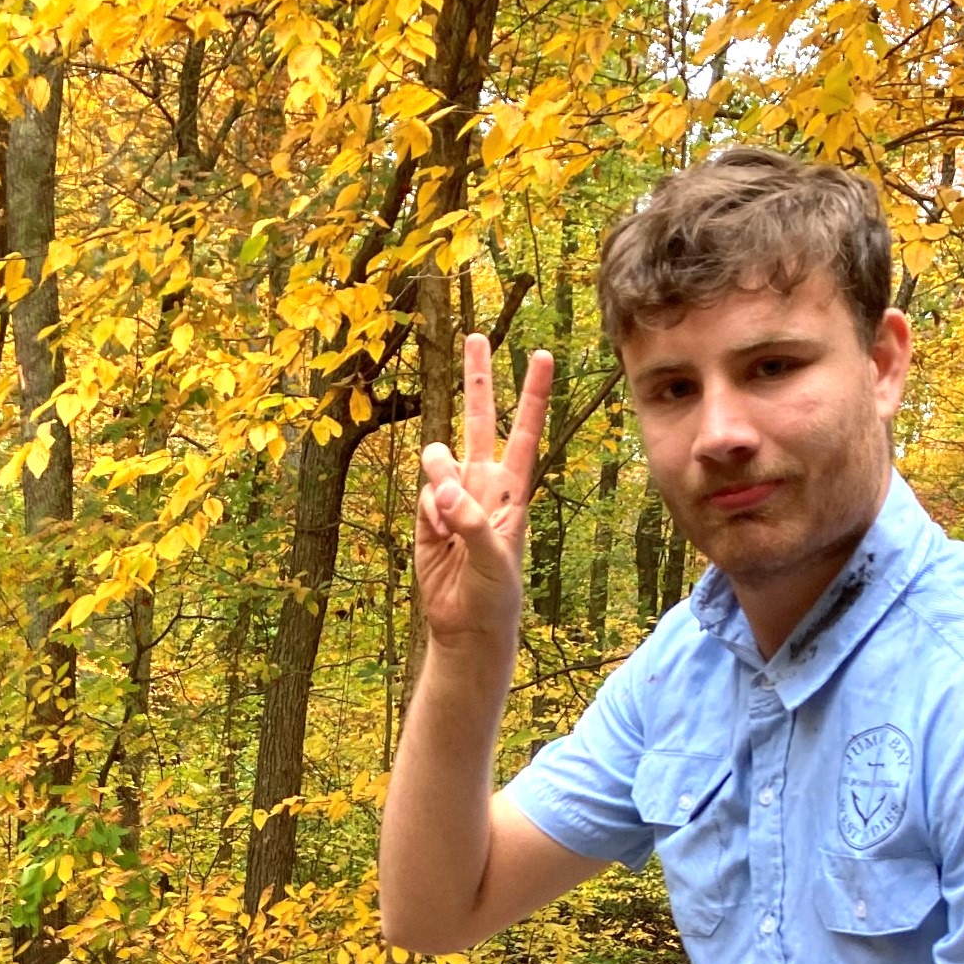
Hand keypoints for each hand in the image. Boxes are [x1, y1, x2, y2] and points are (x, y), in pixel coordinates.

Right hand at [415, 333, 552, 661]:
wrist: (467, 627)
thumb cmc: (495, 596)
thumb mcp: (493, 561)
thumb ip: (469, 522)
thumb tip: (439, 489)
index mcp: (513, 491)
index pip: (524, 432)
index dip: (532, 394)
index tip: (541, 354)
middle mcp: (484, 485)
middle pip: (479, 421)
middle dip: (477, 380)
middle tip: (475, 336)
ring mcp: (453, 498)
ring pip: (439, 457)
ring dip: (438, 472)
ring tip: (446, 512)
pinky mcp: (428, 516)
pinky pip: (422, 497)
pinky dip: (427, 515)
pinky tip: (438, 540)